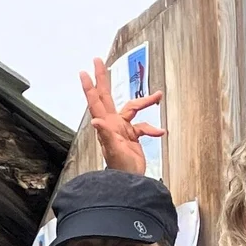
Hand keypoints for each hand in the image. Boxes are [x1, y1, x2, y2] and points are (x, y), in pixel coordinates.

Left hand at [79, 57, 162, 175]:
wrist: (130, 183)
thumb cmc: (121, 169)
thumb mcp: (114, 150)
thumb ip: (106, 134)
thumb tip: (95, 121)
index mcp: (108, 125)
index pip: (97, 101)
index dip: (90, 86)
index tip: (85, 71)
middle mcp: (113, 124)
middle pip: (107, 96)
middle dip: (103, 79)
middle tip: (99, 61)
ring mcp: (122, 130)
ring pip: (132, 109)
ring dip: (145, 103)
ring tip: (158, 97)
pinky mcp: (132, 137)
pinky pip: (143, 127)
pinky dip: (152, 129)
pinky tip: (160, 132)